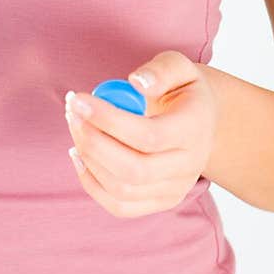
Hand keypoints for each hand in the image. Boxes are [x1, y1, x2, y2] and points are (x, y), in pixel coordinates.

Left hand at [64, 50, 216, 216]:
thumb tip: (135, 83)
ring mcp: (176, 189)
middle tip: (72, 113)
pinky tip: (79, 154)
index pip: (148, 136)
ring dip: (88, 159)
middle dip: (93, 142)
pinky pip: (119, 206)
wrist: (201, 121)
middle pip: (134, 170)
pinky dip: (91, 182)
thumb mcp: (178, 67)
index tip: (78, 100)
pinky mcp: (161, 202)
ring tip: (75, 126)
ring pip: (122, 190)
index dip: (107, 120)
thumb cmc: (181, 89)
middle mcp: (189, 166)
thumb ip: (160, 70)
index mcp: (194, 129)